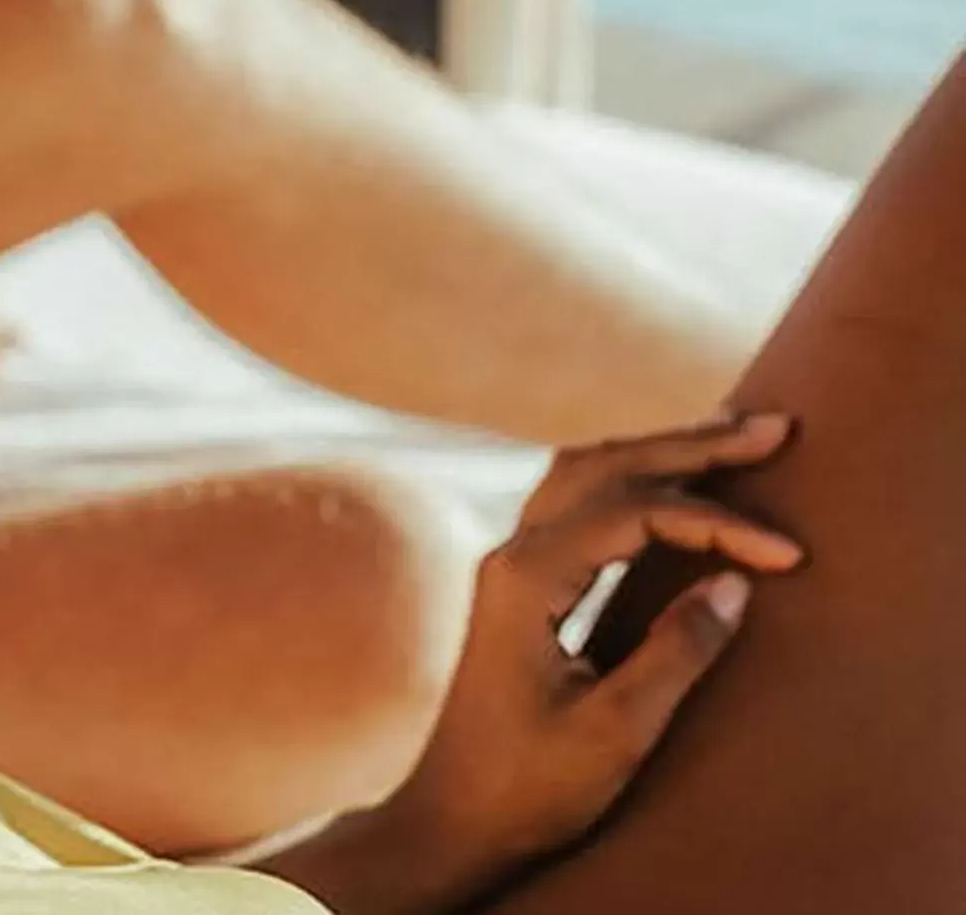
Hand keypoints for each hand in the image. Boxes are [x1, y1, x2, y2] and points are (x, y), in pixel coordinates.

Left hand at [274, 412, 800, 914]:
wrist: (454, 816)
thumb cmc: (528, 785)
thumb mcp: (614, 732)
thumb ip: (675, 655)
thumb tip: (735, 584)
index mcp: (525, 578)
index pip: (632, 514)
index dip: (715, 523)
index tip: (789, 554)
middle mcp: (511, 554)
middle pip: (603, 466)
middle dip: (690, 444)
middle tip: (772, 427)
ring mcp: (511, 564)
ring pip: (586, 474)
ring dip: (658, 451)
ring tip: (730, 435)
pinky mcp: (523, 583)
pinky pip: (578, 503)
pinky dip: (632, 480)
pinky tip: (671, 483)